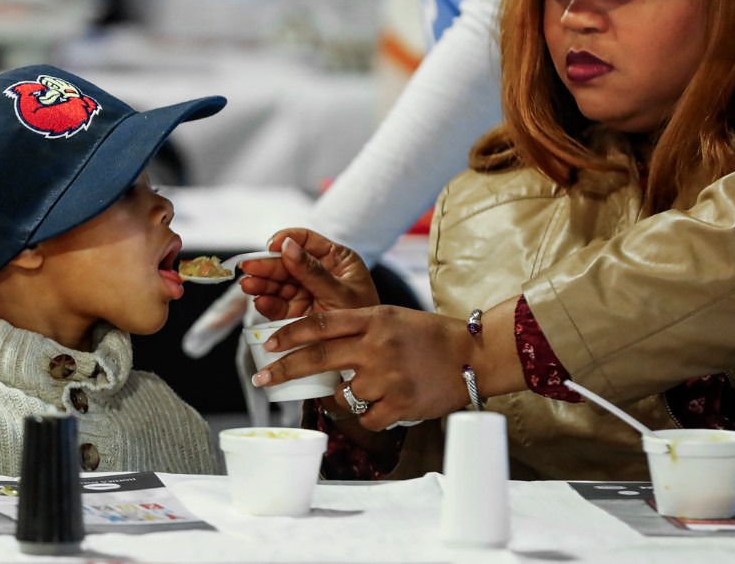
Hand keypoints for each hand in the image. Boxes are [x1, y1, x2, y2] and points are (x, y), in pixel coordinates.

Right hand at [238, 228, 379, 320]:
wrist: (366, 356)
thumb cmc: (364, 318)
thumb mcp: (341, 293)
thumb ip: (313, 272)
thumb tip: (287, 245)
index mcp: (336, 259)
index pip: (307, 241)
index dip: (287, 240)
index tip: (271, 246)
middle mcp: (319, 273)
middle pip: (287, 262)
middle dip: (267, 265)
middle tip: (247, 267)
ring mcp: (307, 293)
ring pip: (279, 283)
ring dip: (262, 284)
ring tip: (248, 285)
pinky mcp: (297, 313)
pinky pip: (279, 305)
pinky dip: (268, 304)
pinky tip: (259, 301)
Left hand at [250, 306, 478, 429]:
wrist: (473, 355)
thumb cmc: (430, 336)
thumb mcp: (392, 317)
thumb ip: (357, 327)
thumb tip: (316, 343)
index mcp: (373, 319)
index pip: (320, 324)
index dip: (289, 334)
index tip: (267, 343)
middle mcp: (376, 346)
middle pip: (316, 358)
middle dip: (282, 369)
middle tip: (260, 378)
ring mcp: (387, 376)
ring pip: (343, 394)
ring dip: (347, 395)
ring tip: (374, 387)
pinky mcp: (399, 404)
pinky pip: (366, 418)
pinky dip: (371, 414)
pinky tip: (389, 402)